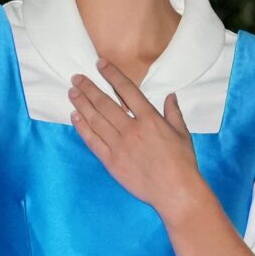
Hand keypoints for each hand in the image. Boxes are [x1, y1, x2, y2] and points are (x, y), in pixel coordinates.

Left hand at [69, 60, 206, 217]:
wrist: (175, 191)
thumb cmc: (182, 163)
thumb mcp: (182, 133)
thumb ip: (173, 113)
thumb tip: (170, 96)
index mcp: (150, 119)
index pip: (127, 90)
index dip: (112, 75)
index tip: (100, 64)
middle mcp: (132, 129)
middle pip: (105, 103)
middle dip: (89, 88)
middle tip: (76, 78)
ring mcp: (120, 146)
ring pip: (95, 120)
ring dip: (82, 104)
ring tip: (72, 92)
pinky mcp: (112, 162)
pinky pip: (93, 141)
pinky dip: (82, 128)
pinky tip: (75, 117)